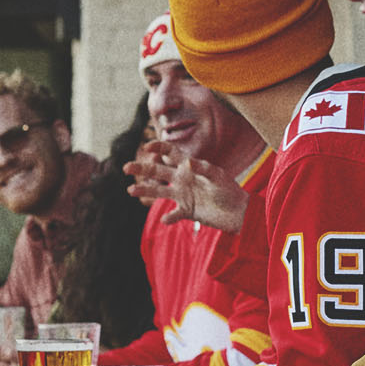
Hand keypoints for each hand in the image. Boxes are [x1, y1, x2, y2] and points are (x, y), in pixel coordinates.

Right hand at [123, 140, 247, 232]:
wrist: (238, 211)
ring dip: (145, 190)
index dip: (159, 147)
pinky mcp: (187, 211)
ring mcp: (183, 195)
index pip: (171, 153)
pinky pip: (173, 214)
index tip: (148, 146)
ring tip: (130, 190)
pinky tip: (165, 219)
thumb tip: (187, 162)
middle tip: (126, 167)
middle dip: (142, 168)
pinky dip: (169, 217)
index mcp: (189, 167)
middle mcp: (182, 179)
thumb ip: (203, 168)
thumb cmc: (229, 189)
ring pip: (159, 191)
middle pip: (158, 171)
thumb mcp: (217, 176)